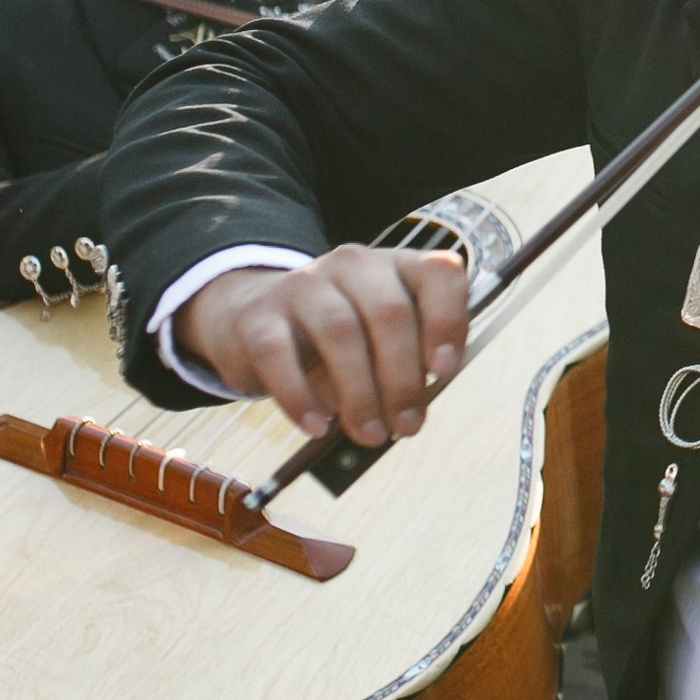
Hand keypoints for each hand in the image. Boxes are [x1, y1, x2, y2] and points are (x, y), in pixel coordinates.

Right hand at [176, 247, 468, 446]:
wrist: (252, 316)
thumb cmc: (338, 336)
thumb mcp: (380, 342)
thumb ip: (405, 365)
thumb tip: (409, 411)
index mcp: (399, 266)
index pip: (440, 274)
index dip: (448, 322)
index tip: (444, 371)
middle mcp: (355, 265)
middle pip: (390, 312)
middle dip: (402, 377)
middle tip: (406, 426)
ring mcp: (304, 284)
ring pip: (340, 331)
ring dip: (360, 393)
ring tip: (369, 433)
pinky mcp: (258, 315)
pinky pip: (279, 354)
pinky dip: (301, 396)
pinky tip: (316, 426)